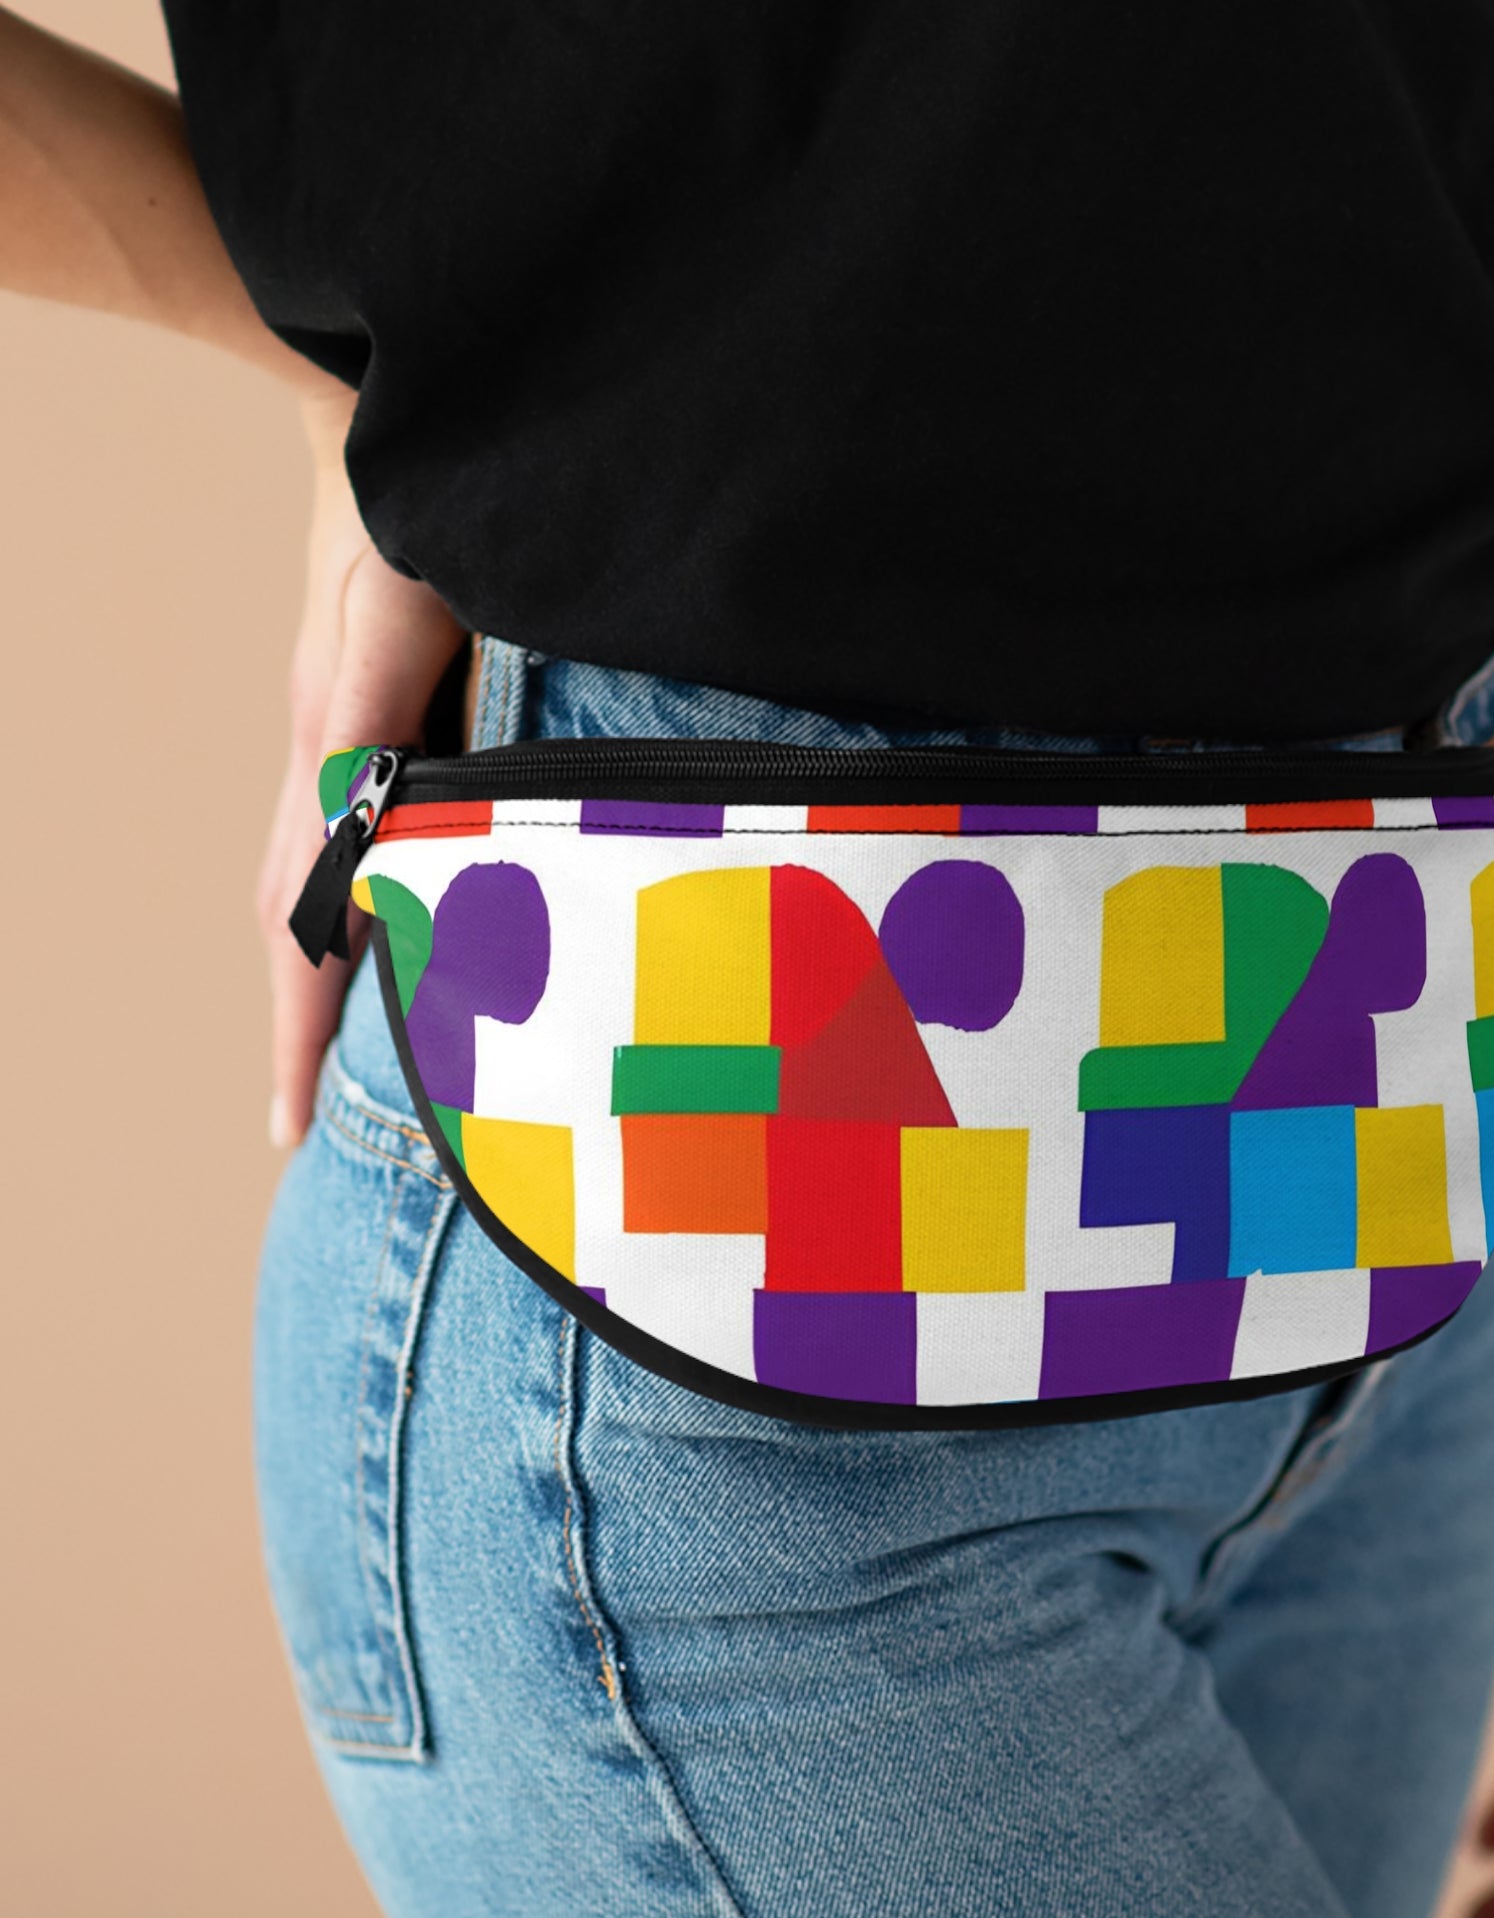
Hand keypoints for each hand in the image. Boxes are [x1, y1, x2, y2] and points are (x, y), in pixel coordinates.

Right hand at [258, 389, 466, 1146]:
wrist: (376, 409)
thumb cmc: (401, 501)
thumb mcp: (397, 604)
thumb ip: (376, 710)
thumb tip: (358, 828)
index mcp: (332, 752)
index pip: (300, 920)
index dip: (300, 1028)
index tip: (289, 1128)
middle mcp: (329, 757)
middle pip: (294, 921)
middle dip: (301, 1028)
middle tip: (303, 1129)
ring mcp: (346, 736)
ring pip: (316, 883)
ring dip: (323, 975)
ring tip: (339, 1063)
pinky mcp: (375, 712)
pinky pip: (352, 834)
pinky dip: (356, 902)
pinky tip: (394, 928)